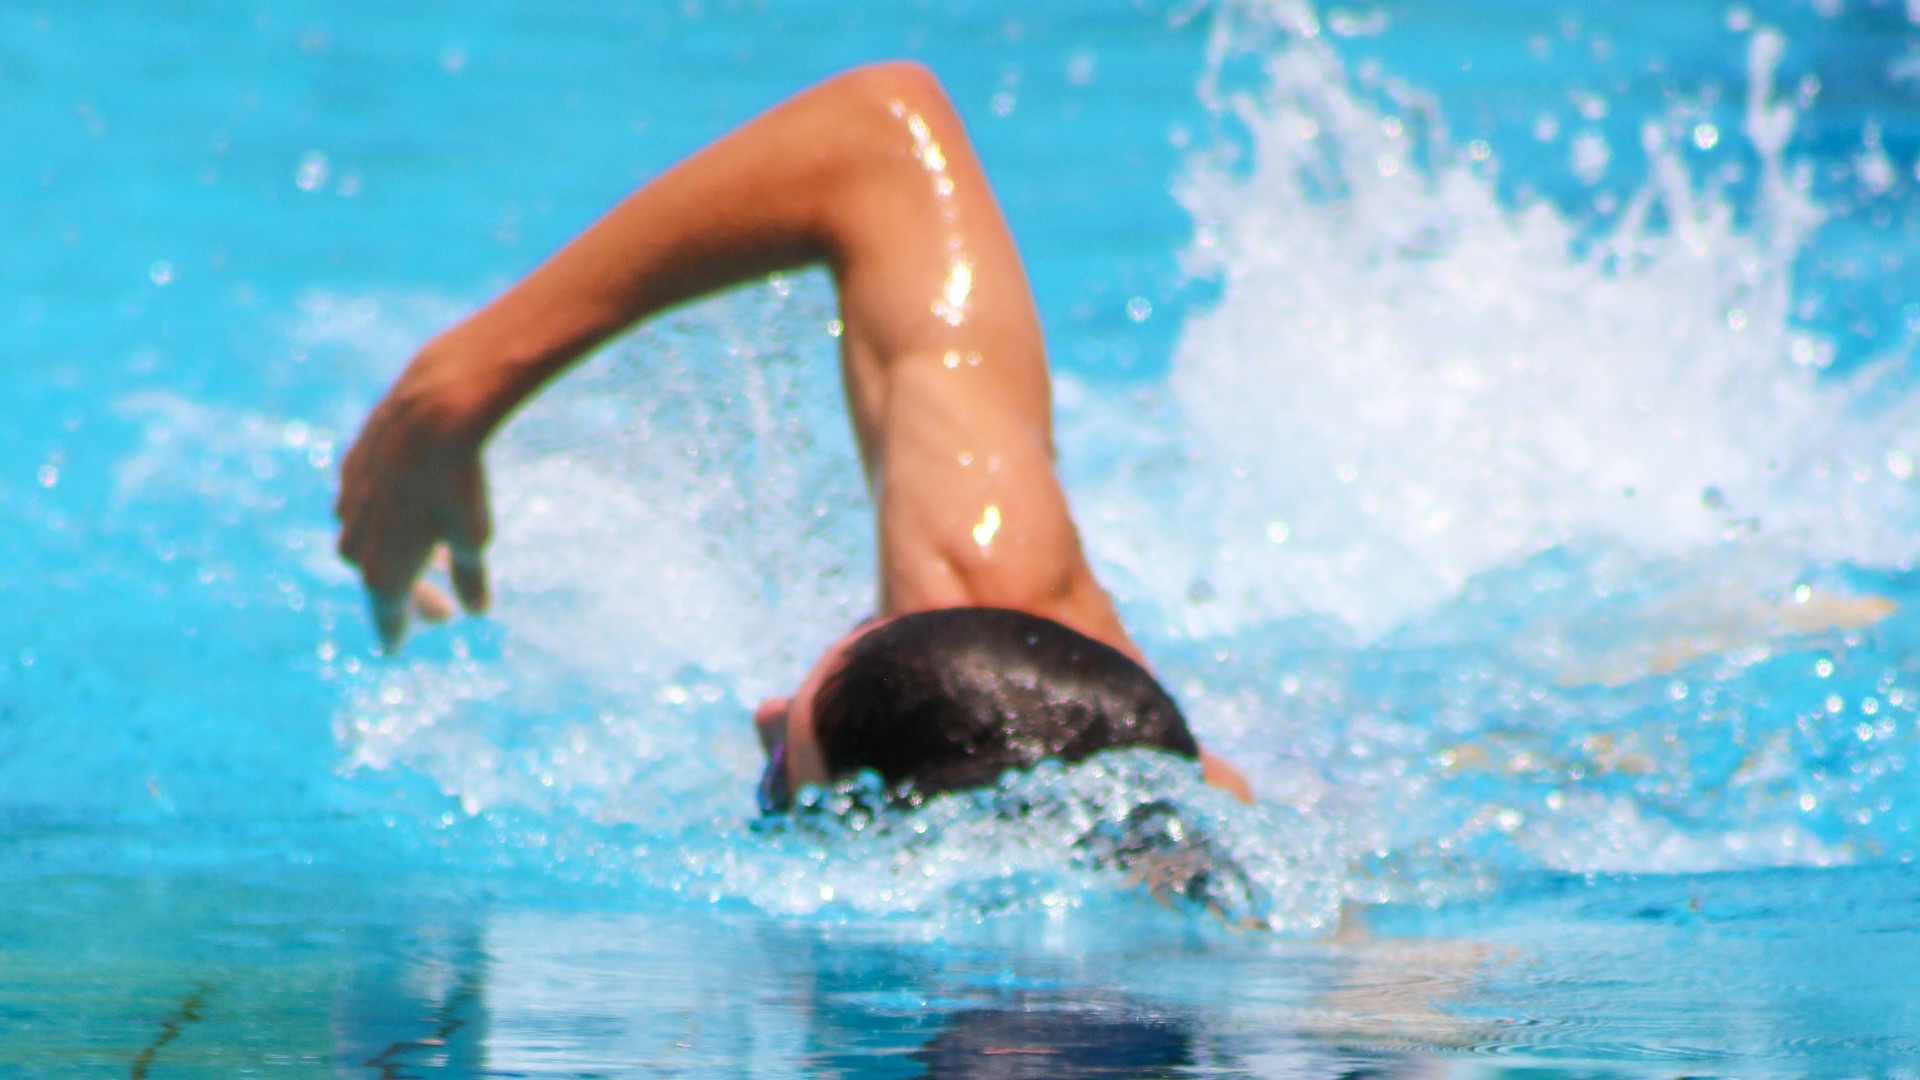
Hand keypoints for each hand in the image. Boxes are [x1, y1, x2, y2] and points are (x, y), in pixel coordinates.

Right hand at [335, 350, 493, 652]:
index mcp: (382, 572)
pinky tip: (410, 513)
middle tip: (441, 615)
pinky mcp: (350, 468)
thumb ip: (471, 578)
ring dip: (398, 555)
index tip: (395, 648)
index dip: (395, 630)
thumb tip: (475, 610)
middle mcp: (355, 542)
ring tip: (438, 561)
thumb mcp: (474, 539)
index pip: (387, 614)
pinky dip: (386, 518)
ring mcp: (347, 503)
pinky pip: (362, 504)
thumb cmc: (458, 485)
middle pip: (378, 580)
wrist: (431, 413)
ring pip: (367, 541)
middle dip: (410, 596)